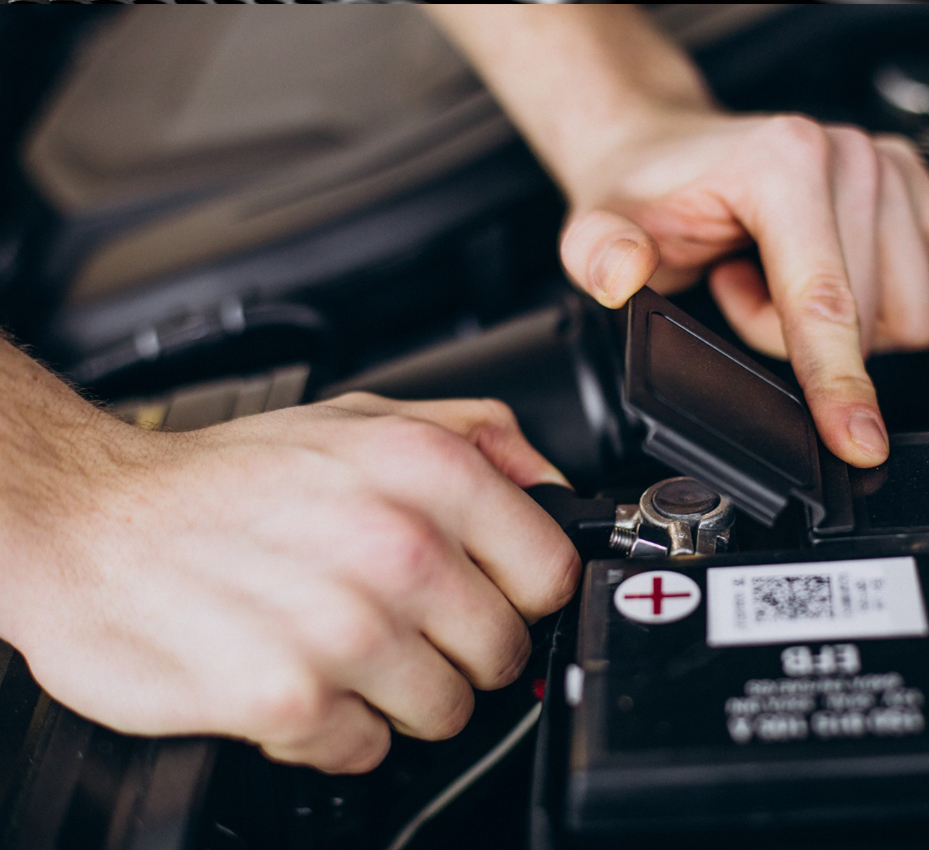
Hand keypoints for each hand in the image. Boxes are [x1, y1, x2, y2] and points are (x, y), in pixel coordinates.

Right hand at [1, 394, 578, 773]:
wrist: (91, 520)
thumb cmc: (226, 478)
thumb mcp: (362, 417)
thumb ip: (478, 438)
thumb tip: (553, 486)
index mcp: (428, 471)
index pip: (552, 573)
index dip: (521, 593)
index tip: (487, 594)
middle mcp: (397, 547)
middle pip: (503, 653)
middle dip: (458, 649)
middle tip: (397, 621)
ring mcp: (346, 628)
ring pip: (446, 712)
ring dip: (397, 693)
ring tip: (338, 645)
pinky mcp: (291, 699)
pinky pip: (368, 749)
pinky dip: (335, 727)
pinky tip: (296, 674)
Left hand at [559, 113, 928, 466]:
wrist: (666, 148)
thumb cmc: (644, 191)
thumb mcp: (597, 226)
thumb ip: (600, 253)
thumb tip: (623, 272)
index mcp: (784, 161)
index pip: (824, 301)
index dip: (838, 383)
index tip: (858, 443)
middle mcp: (850, 155)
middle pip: (867, 321)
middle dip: (794, 336)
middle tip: (735, 288)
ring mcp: (891, 165)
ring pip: (907, 314)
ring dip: (838, 323)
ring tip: (771, 277)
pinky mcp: (918, 186)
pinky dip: (882, 303)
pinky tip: (822, 272)